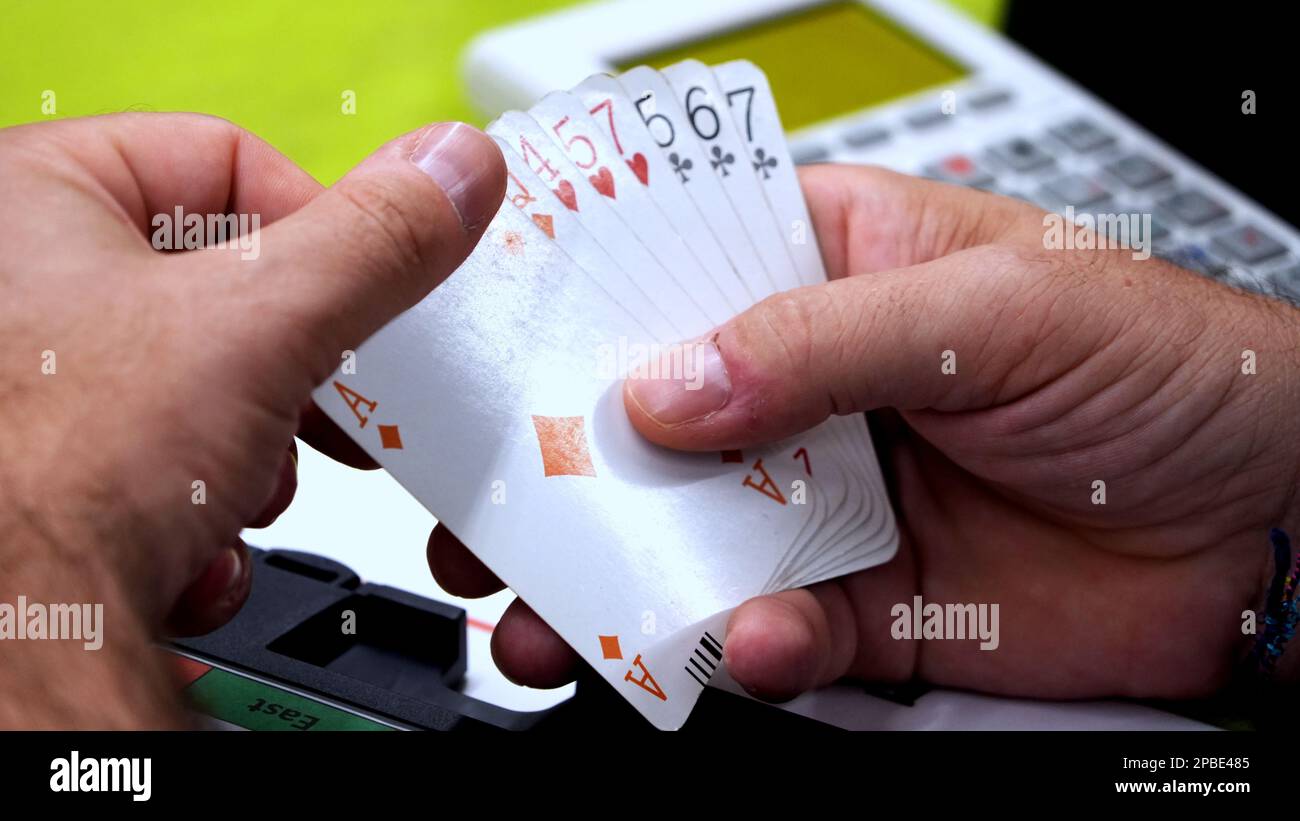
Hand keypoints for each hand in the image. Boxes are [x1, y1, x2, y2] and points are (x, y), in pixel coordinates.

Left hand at [0, 113, 504, 725]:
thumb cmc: (54, 480)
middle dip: (282, 370)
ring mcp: (30, 377)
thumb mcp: (260, 329)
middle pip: (224, 282)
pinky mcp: (49, 464)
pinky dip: (202, 501)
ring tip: (233, 487)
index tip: (347, 298)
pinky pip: (165, 447)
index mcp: (30, 194)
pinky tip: (190, 540)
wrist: (19, 638)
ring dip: (252, 449)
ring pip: (207, 378)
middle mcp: (17, 278)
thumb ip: (374, 241)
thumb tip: (454, 168)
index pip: (224, 159)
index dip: (310, 232)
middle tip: (303, 401)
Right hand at [429, 165, 1299, 699]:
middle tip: (495, 498)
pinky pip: (775, 626)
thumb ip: (820, 342)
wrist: (1273, 528)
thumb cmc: (1167, 366)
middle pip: (659, 416)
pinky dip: (750, 642)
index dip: (586, 298)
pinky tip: (753, 638)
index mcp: (840, 268)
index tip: (500, 342)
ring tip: (557, 610)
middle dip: (572, 462)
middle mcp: (818, 384)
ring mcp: (836, 494)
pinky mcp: (868, 599)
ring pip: (695, 533)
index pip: (682, 264)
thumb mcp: (993, 308)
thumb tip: (668, 387)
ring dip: (624, 576)